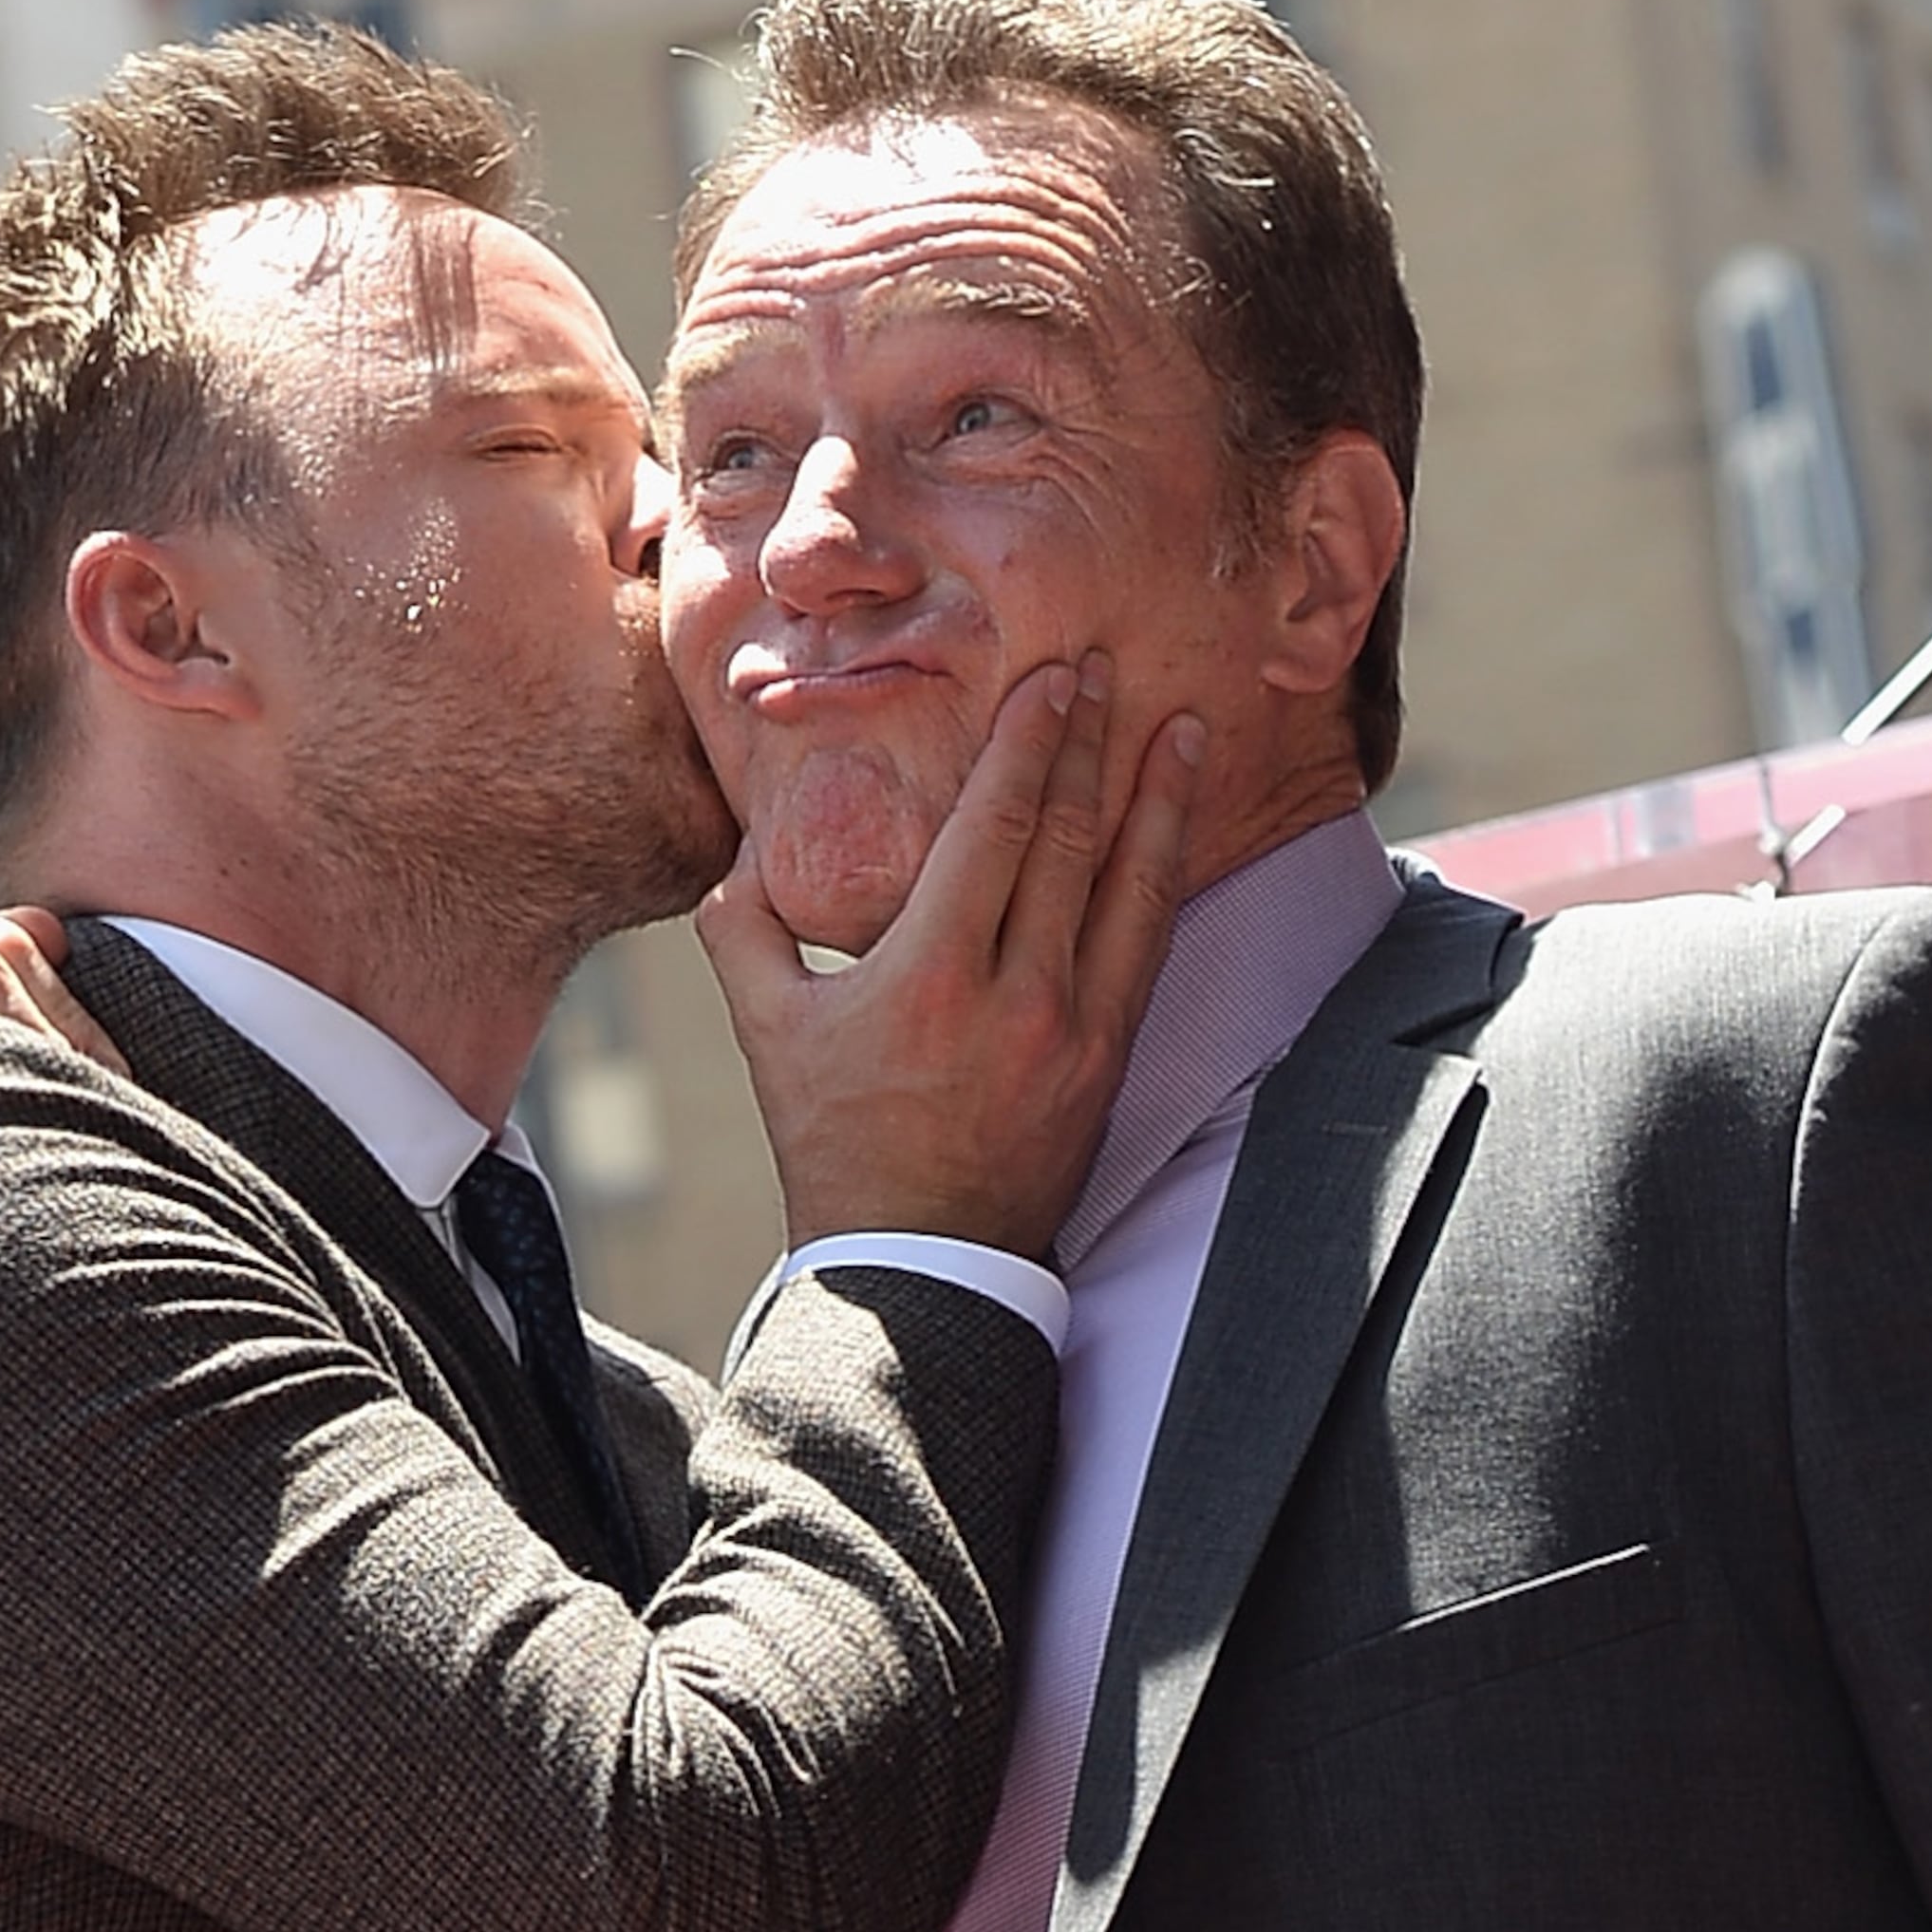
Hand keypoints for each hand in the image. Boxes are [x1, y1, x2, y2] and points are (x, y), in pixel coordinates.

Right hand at [698, 657, 1199, 1257]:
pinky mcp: (1110, 1062)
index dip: (1029, 744)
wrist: (918, 1265)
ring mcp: (1076, 1030)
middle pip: (1067, 839)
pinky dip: (1164, 880)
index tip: (1055, 678)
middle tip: (1112, 667)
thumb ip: (746, 928)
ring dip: (1159, 802)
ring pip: (1131, 890)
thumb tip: (750, 849)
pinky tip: (1175, 835)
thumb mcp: (766, 1031)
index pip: (992, 828)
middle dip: (1092, 743)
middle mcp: (1015, 994)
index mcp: (926, 974)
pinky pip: (1147, 949)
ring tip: (1185, 730)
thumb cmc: (834, 1143)